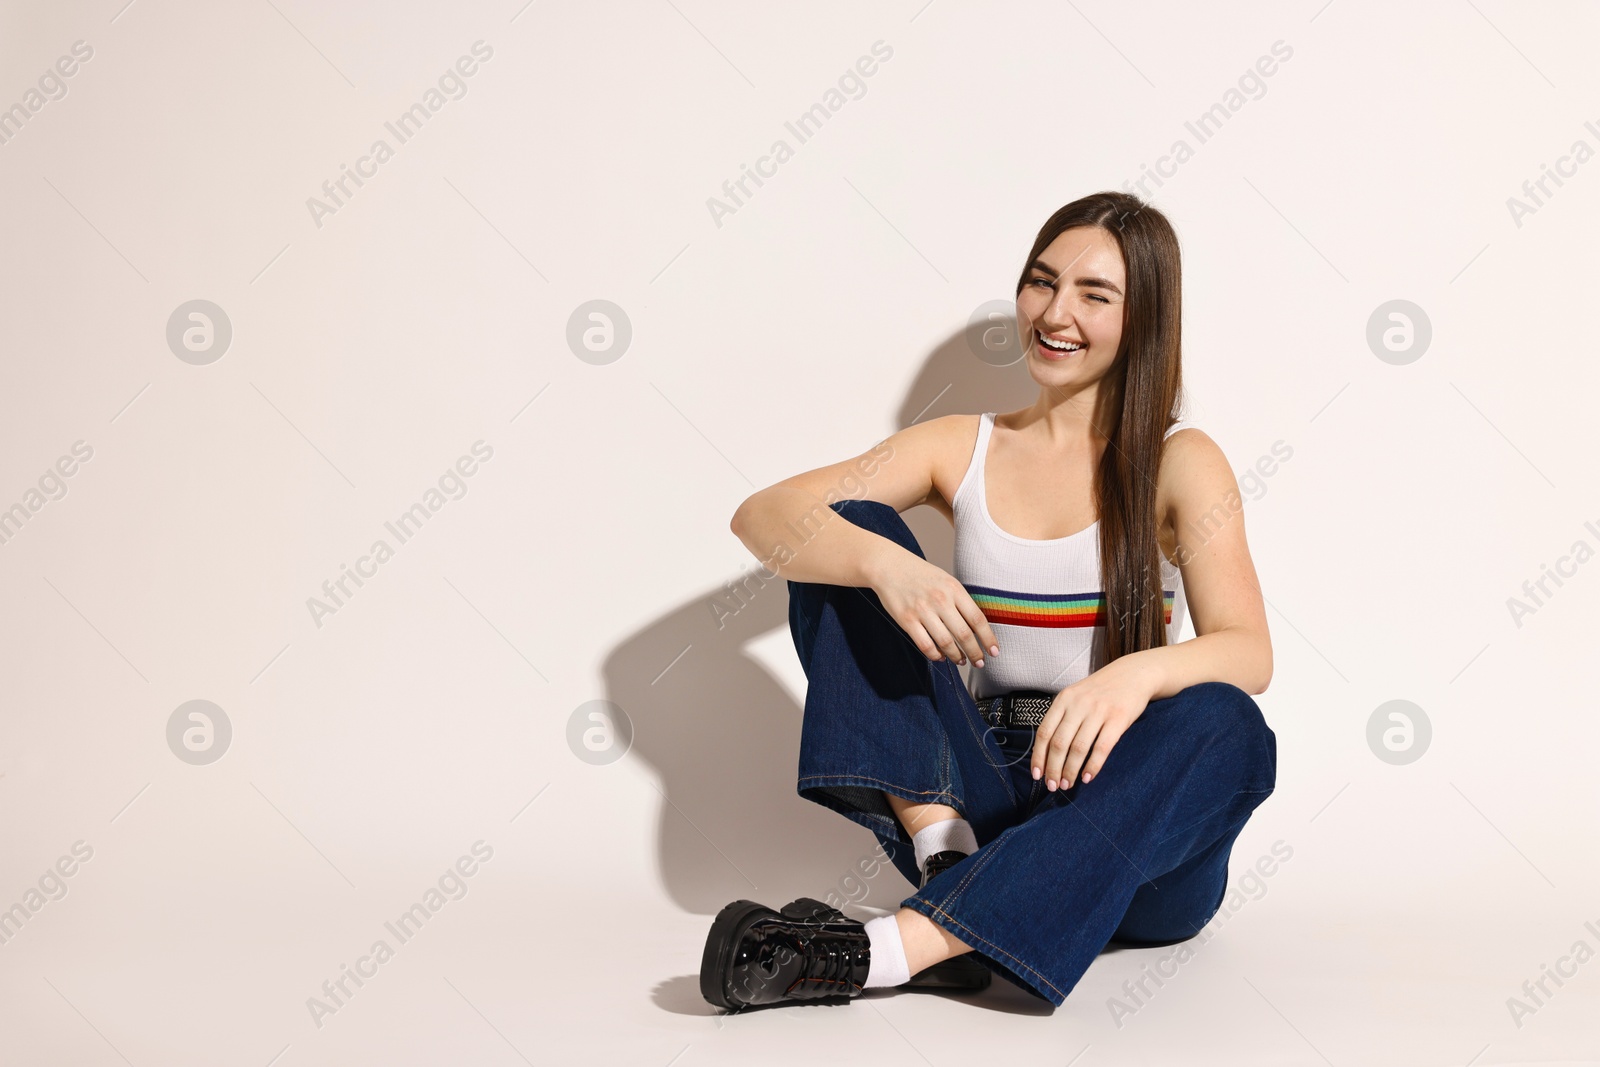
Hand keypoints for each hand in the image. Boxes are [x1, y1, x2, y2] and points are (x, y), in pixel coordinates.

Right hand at [869, 550, 998, 667]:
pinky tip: (940, 656)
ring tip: (961, 661)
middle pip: (964, 634)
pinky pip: (925, 645)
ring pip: (946, 643)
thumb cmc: (921, 574)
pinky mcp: (907, 620)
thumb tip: (976, 627)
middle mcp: (940, 600)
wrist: (889, 566)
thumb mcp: (946, 580)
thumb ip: (960, 601)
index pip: (977, 619)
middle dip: (975, 653)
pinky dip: (935, 655)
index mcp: (954, 589)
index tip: (994, 651)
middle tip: (979, 663)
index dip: (988, 639)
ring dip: (957, 656)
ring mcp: (923, 611)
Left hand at [1032, 656, 1155, 790]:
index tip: (1037, 775)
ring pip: (1078, 748)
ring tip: (1067, 785)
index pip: (1044, 732)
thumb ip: (1062, 717)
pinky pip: (1102, 748)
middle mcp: (1078, 704)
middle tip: (1052, 786)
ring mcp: (1098, 711)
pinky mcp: (1118, 718)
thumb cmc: (1101, 690)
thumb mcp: (1076, 696)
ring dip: (1070, 771)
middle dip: (1053, 769)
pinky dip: (1093, 766)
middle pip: (1059, 743)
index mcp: (1064, 699)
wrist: (1134, 674)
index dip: (1039, 757)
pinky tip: (1088, 778)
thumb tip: (1047, 752)